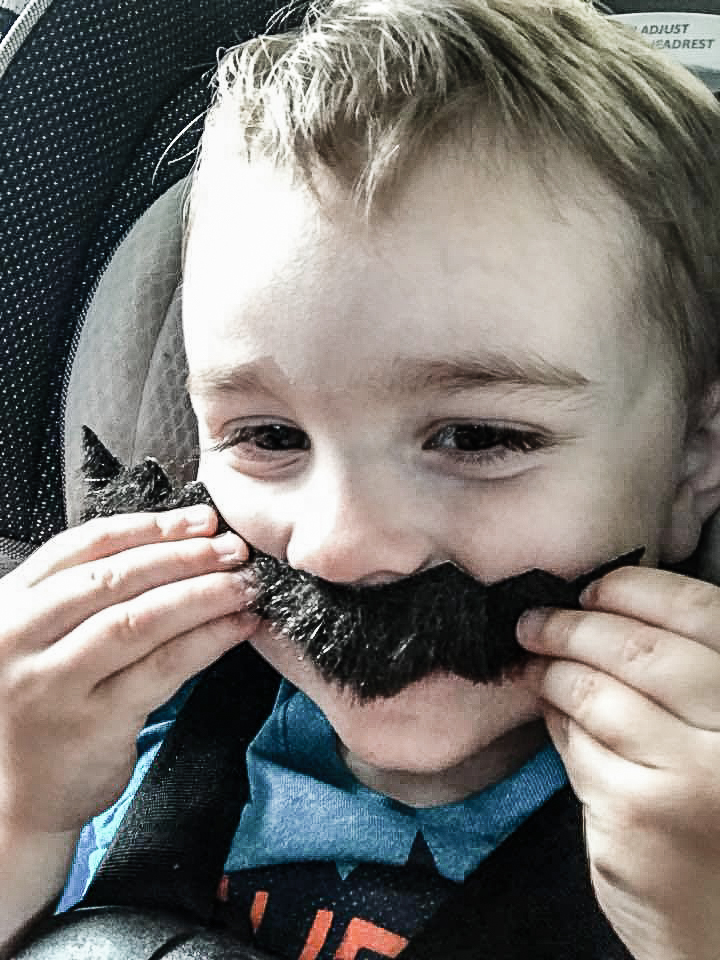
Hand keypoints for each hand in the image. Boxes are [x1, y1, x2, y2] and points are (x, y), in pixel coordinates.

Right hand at [0, 506, 258, 836]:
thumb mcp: (41, 639)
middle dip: (184, 556)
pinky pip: (164, 667)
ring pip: (142, 619)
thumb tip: (176, 543)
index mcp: (10, 605)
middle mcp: (21, 638)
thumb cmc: (43, 706)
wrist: (15, 799)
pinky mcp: (93, 722)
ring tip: (244, 584)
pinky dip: (209, 640)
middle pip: (116, 577)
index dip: (150, 527)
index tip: (200, 520)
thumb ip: (84, 594)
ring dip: (203, 594)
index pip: (84, 546)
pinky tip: (237, 626)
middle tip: (233, 548)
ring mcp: (54, 682)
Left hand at [517, 566, 719, 959]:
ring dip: (553, 670)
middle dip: (573, 625)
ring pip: (595, 692)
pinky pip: (576, 744)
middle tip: (535, 621)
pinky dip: (557, 721)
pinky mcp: (635, 816)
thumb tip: (607, 614)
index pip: (702, 614)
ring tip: (535, 662)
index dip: (638, 589)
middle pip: (638, 648)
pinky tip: (554, 716)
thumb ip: (690, 683)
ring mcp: (688, 778)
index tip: (595, 587)